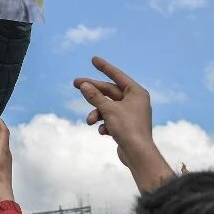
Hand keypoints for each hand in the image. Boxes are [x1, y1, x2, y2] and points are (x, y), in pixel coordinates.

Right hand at [73, 56, 174, 192]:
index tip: (93, 59)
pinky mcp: (126, 127)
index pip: (117, 76)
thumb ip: (95, 96)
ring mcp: (130, 114)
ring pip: (108, 107)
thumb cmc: (127, 128)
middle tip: (75, 84)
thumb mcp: (108, 109)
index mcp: (136, 93)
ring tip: (89, 121)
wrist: (138, 154)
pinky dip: (104, 124)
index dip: (104, 67)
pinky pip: (111, 119)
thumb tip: (83, 85)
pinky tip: (103, 131)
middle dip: (93, 92)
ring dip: (96, 113)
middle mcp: (135, 101)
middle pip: (109, 92)